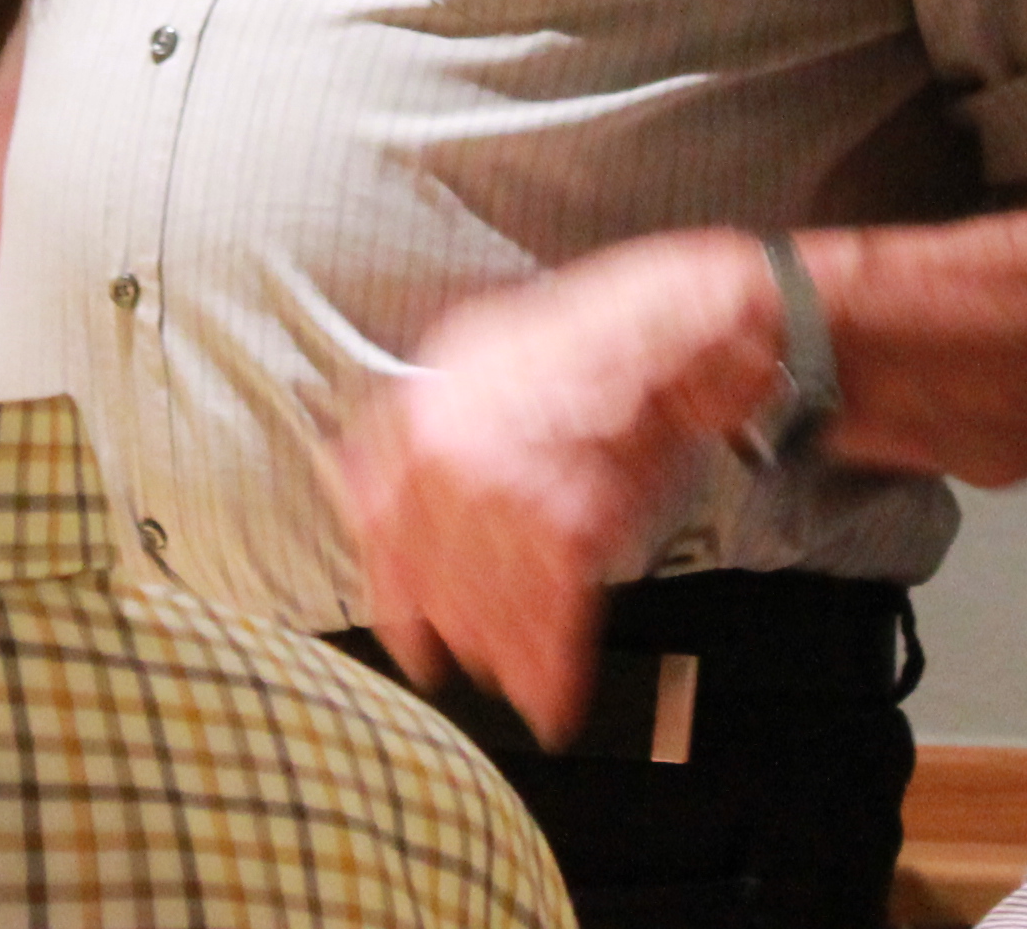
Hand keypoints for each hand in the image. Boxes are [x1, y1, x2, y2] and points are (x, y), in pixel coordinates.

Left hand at [327, 232, 787, 745]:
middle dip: (463, 632)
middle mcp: (446, 454)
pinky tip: (555, 698)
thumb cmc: (584, 344)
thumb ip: (418, 430)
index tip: (410, 639)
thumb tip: (356, 489)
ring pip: (490, 603)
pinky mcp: (569, 522)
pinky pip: (552, 614)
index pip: (379, 527)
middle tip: (478, 667)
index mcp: (418, 410)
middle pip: (436, 577)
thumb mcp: (474, 361)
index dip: (396, 595)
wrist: (669, 328)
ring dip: (509, 659)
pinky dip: (554, 666)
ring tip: (523, 693)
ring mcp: (505, 489)